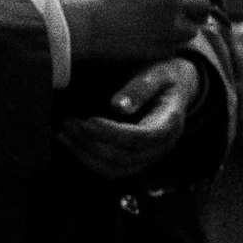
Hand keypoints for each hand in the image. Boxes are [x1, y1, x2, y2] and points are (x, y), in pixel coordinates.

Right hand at [53, 0, 210, 67]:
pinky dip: (164, 47)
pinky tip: (143, 42)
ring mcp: (172, 23)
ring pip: (191, 31)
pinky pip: (173, 48)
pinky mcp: (164, 46)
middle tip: (181, 20)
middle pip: (203, 7)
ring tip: (154, 31)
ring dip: (179, 32)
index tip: (180, 3)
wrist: (77, 20)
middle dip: (194, 13)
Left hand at [64, 56, 200, 179]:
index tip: (88, 121)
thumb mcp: (156, 73)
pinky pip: (112, 169)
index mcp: (169, 123)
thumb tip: (118, 106)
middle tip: (68, 122)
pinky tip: (72, 143)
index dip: (113, 133)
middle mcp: (162, 146)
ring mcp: (150, 156)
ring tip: (64, 133)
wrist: (177, 88)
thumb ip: (140, 88)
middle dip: (92, 142)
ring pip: (116, 168)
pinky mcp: (137, 160)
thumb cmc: (163, 76)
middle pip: (125, 157)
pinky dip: (89, 160)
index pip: (141, 137)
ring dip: (86, 154)